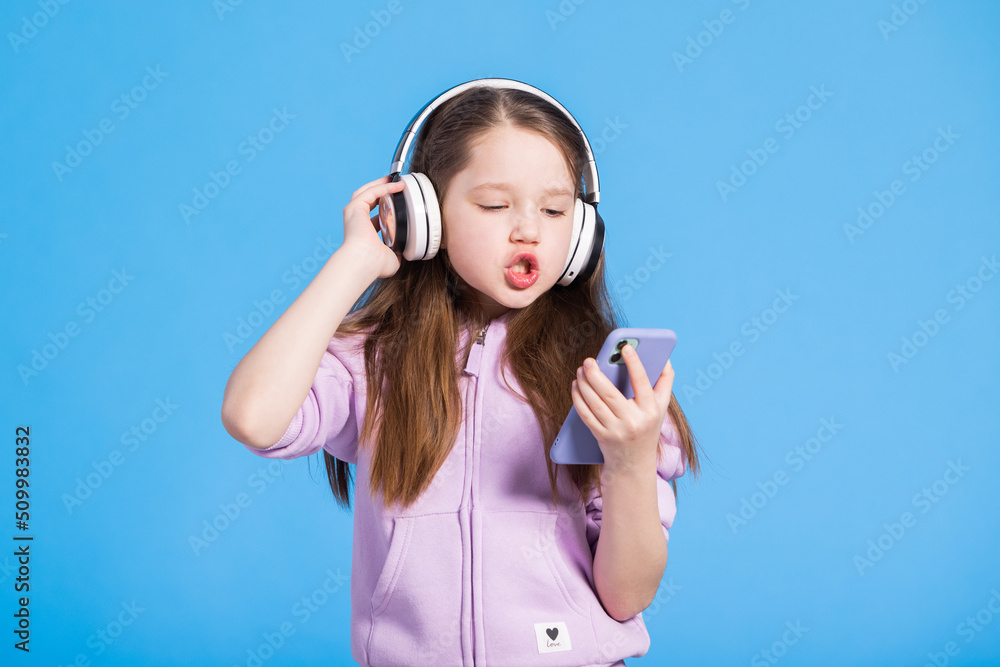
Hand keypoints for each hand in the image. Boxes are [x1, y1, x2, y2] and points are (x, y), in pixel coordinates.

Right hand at [342, 175, 406, 279]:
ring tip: (395, 180)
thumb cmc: (374, 264)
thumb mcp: (391, 259)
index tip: (397, 204)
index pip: (372, 216)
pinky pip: (371, 191)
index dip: (385, 208)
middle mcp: (356, 221)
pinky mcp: (355, 207)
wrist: (364, 261)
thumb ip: (396, 253)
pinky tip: (396, 185)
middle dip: (380, 190)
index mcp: (363, 233)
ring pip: (366, 191)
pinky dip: (384, 186)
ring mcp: (353, 213)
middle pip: (367, 199)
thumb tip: (404, 253)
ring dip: (381, 184)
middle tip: (394, 185)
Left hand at [571, 344, 674, 474]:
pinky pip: (586, 415)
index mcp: (651, 410)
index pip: (643, 383)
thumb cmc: (647, 427)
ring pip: (595, 404)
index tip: (625, 347)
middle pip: (610, 394)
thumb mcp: (661, 407)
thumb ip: (665, 381)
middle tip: (588, 360)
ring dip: (584, 385)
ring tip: (581, 370)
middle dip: (596, 375)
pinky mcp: (601, 436)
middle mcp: (634, 421)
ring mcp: (616, 430)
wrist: (634, 463)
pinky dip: (578, 399)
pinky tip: (576, 386)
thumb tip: (665, 358)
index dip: (634, 364)